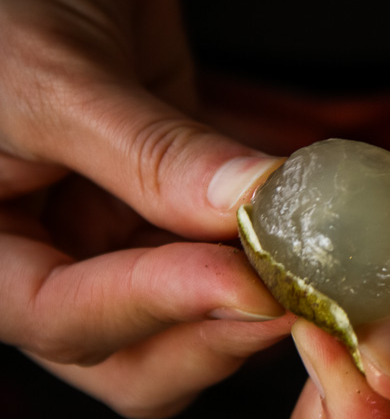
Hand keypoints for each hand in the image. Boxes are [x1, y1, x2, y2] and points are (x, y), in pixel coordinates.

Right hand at [0, 0, 289, 418]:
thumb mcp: (53, 70)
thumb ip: (151, 154)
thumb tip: (255, 209)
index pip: (62, 315)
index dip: (155, 308)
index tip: (248, 284)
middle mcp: (51, 248)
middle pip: (130, 347)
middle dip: (210, 331)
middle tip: (288, 295)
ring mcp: (120, 223)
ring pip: (191, 310)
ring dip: (254, 296)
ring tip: (311, 267)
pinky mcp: (176, 192)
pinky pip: (224, 242)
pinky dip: (268, 243)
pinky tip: (309, 226)